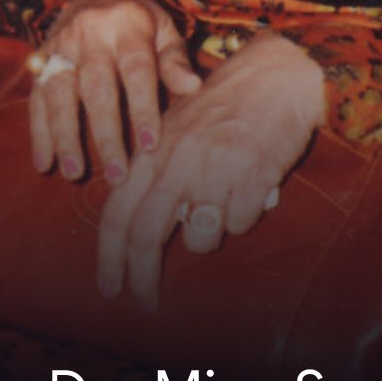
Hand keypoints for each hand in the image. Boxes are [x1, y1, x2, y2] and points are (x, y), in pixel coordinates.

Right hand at [29, 0, 200, 184]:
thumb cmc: (140, 21)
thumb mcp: (165, 31)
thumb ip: (175, 61)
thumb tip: (193, 88)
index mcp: (126, 27)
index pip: (135, 71)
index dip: (142, 108)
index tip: (149, 146)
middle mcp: (89, 35)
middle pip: (95, 89)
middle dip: (105, 133)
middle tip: (117, 174)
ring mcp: (60, 47)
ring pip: (58, 94)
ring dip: (64, 136)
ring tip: (74, 172)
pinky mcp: (41, 59)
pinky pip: (36, 97)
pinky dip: (38, 132)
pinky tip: (44, 162)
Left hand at [96, 32, 325, 309]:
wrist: (272, 77)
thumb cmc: (220, 107)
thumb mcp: (173, 134)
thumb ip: (154, 178)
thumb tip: (136, 234)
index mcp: (149, 153)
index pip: (116, 213)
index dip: (109, 256)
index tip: (109, 290)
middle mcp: (174, 162)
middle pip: (145, 234)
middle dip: (141, 277)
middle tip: (145, 304)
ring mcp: (213, 170)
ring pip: (201, 237)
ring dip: (210, 234)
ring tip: (222, 203)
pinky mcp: (251, 177)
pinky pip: (242, 223)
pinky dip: (246, 215)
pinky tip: (251, 186)